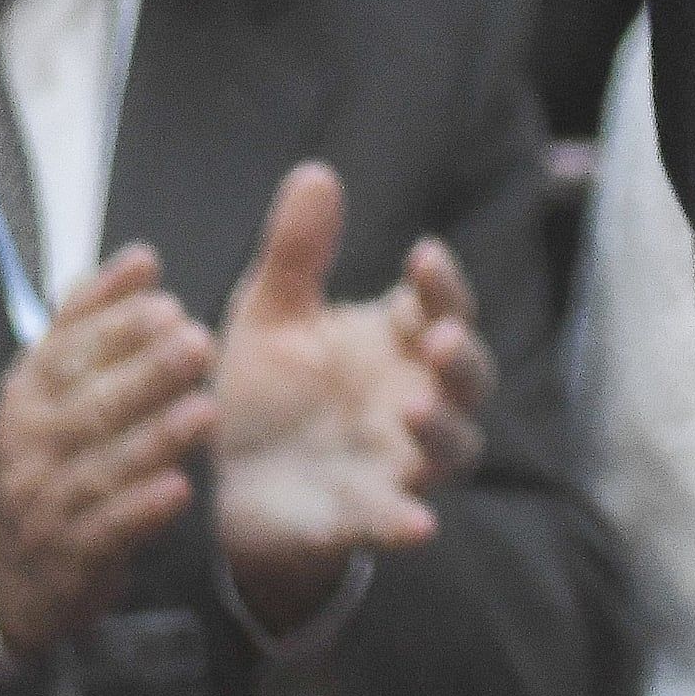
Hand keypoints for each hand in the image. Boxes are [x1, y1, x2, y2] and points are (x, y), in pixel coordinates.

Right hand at [0, 248, 216, 653]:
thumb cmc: (46, 452)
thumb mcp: (54, 384)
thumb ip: (93, 319)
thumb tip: (142, 257)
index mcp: (28, 397)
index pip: (66, 355)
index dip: (115, 330)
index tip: (167, 304)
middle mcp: (31, 448)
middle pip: (87, 407)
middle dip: (144, 375)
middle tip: (200, 344)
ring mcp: (45, 505)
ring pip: (100, 469)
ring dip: (153, 440)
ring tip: (206, 411)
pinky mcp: (71, 559)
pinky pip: (105, 534)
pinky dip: (140, 513)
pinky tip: (180, 490)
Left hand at [207, 164, 483, 623]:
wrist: (225, 481)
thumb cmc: (263, 388)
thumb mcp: (268, 313)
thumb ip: (295, 252)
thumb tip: (317, 171)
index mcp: (398, 343)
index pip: (441, 305)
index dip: (441, 284)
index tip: (420, 258)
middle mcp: (415, 398)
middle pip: (469, 376)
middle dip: (462, 357)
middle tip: (439, 337)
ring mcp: (398, 460)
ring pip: (454, 447)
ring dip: (443, 429)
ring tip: (414, 408)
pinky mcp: (366, 516)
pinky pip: (399, 521)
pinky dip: (408, 523)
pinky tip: (415, 524)